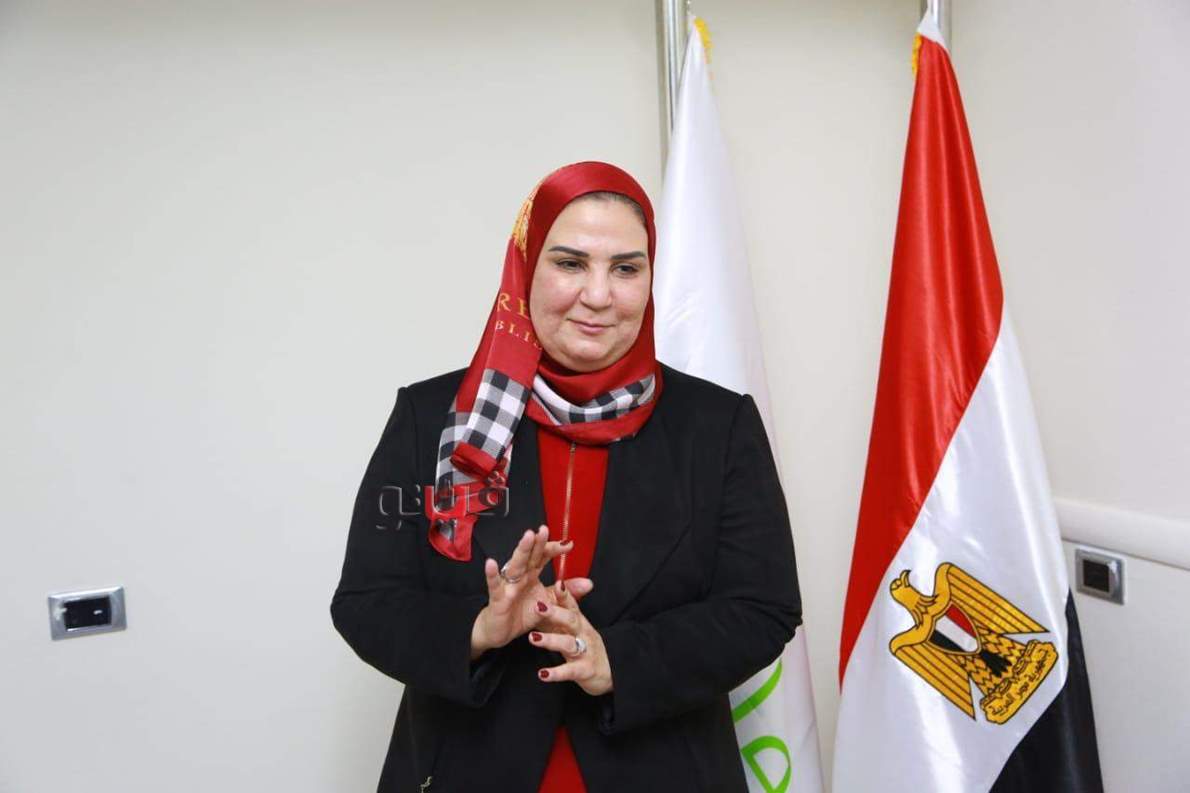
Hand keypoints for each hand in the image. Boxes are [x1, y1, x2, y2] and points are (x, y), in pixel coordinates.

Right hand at [470, 525, 573, 659]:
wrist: (501, 632)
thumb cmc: (522, 613)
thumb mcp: (549, 602)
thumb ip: (566, 592)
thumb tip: (589, 583)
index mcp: (531, 574)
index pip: (543, 556)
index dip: (554, 549)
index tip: (569, 543)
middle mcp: (520, 576)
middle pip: (530, 556)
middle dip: (538, 543)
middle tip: (545, 529)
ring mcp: (508, 585)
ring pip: (515, 565)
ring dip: (522, 551)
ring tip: (528, 537)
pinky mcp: (497, 598)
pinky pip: (494, 586)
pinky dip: (492, 575)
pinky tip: (491, 563)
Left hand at [531, 579, 612, 696]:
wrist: (609, 672)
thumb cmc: (587, 646)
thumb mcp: (576, 628)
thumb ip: (561, 612)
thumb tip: (543, 596)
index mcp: (579, 622)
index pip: (571, 604)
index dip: (564, 594)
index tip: (556, 583)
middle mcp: (583, 634)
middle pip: (570, 620)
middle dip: (554, 613)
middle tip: (537, 606)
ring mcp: (585, 651)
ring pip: (568, 644)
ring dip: (550, 640)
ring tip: (533, 638)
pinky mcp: (584, 670)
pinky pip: (569, 671)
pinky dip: (556, 673)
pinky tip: (543, 674)